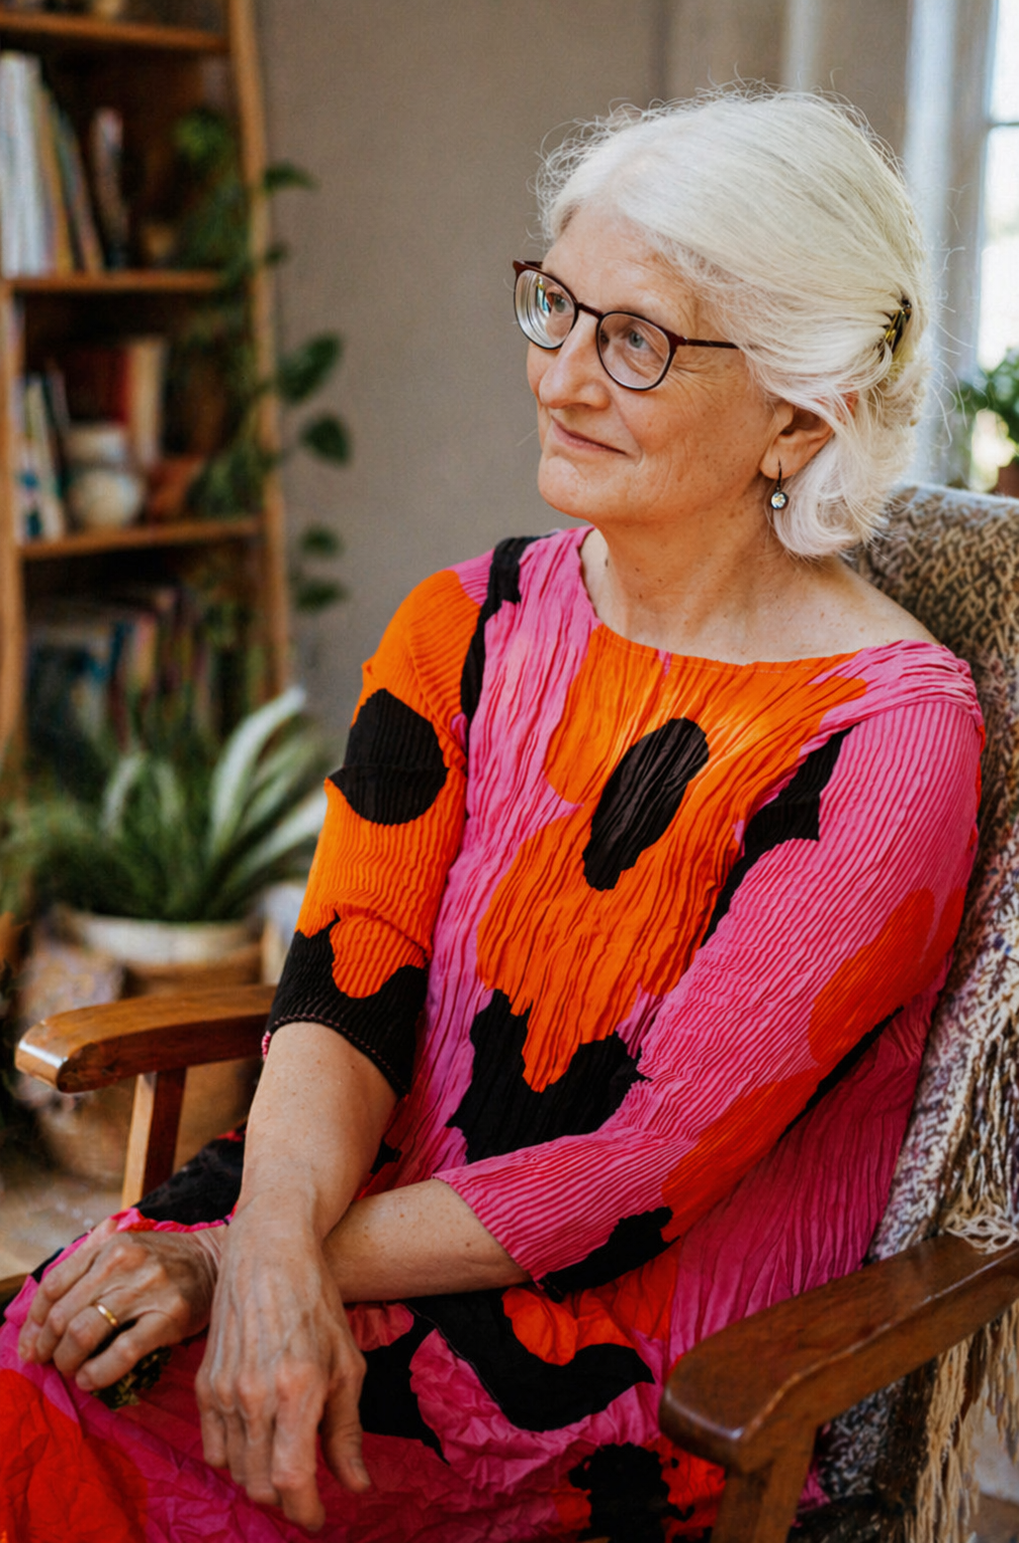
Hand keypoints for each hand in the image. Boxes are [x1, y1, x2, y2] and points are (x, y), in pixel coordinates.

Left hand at [17, 1218, 223, 1391]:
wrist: (217, 1262)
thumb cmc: (164, 1262)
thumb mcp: (125, 1251)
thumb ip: (87, 1272)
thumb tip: (42, 1323)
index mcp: (108, 1247)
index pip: (54, 1285)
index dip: (35, 1322)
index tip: (31, 1345)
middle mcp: (123, 1263)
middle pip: (65, 1314)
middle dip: (49, 1347)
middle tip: (50, 1363)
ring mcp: (146, 1289)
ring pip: (85, 1333)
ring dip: (69, 1361)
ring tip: (72, 1371)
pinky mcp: (168, 1317)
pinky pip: (121, 1353)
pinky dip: (98, 1373)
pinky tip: (91, 1380)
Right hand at [195, 1203, 369, 1531]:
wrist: (269, 1253)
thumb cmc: (317, 1303)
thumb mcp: (348, 1365)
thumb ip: (347, 1432)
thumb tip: (356, 1487)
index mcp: (297, 1389)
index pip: (292, 1481)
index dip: (306, 1513)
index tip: (318, 1520)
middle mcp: (254, 1395)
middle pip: (260, 1485)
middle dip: (285, 1502)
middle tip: (306, 1496)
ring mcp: (222, 1390)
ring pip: (234, 1471)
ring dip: (259, 1482)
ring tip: (284, 1469)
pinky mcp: (203, 1383)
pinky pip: (212, 1447)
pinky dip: (234, 1460)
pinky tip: (257, 1445)